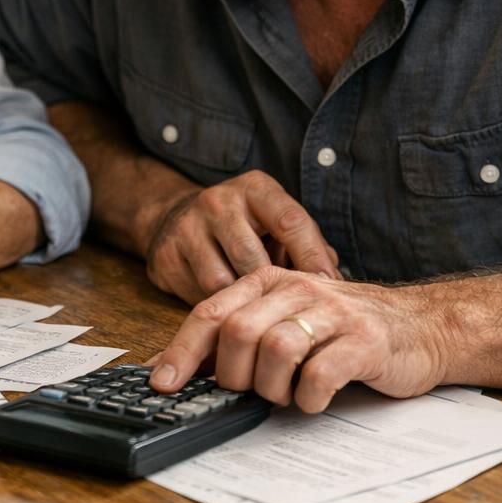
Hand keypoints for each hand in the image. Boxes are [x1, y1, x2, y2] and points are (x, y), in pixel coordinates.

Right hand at [144, 170, 339, 302]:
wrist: (175, 217)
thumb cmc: (243, 227)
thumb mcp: (275, 222)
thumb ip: (307, 245)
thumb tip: (334, 282)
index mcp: (255, 189)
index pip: (290, 222)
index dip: (312, 258)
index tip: (328, 287)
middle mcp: (218, 202)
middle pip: (253, 259)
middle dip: (272, 291)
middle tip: (290, 313)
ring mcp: (187, 227)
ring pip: (222, 282)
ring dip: (242, 303)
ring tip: (257, 313)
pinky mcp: (166, 255)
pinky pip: (198, 294)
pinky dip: (218, 308)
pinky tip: (228, 310)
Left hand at [148, 266, 447, 411]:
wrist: (422, 327)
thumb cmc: (343, 330)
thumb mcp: (282, 322)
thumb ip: (230, 339)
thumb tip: (168, 366)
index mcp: (269, 282)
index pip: (210, 313)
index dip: (182, 351)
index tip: (163, 384)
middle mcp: (297, 289)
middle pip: (237, 332)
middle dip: (233, 375)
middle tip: (250, 391)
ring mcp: (333, 313)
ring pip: (275, 350)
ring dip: (271, 388)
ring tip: (285, 396)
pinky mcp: (365, 341)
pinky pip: (320, 374)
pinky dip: (308, 398)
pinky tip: (313, 400)